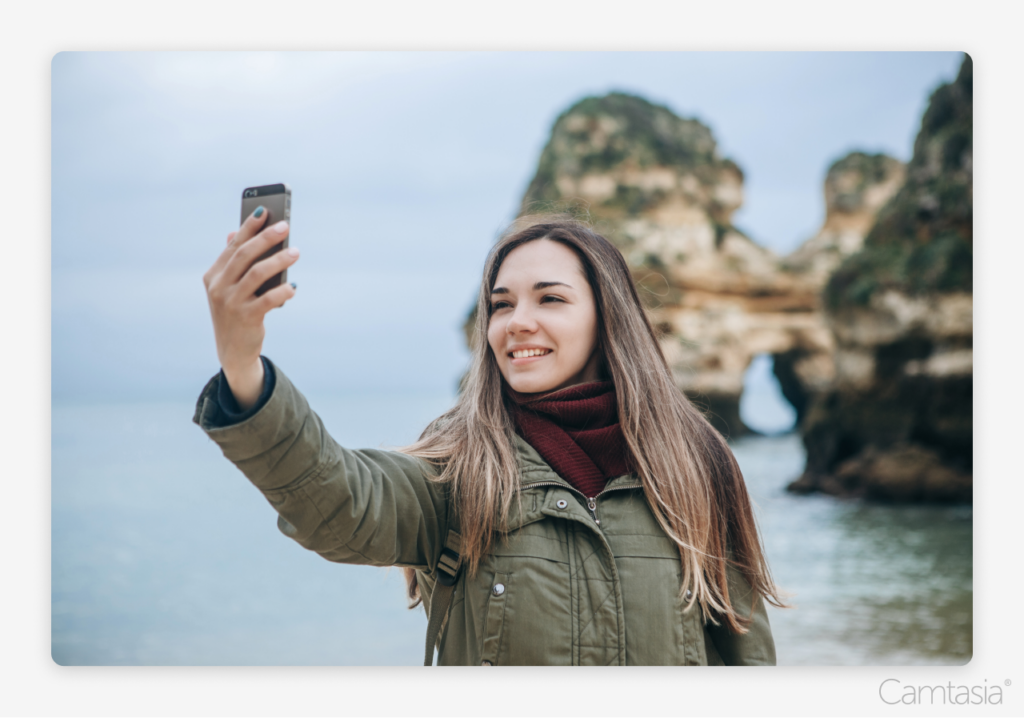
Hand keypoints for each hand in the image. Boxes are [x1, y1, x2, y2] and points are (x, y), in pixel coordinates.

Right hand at [203, 207, 298, 409]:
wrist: (232, 351)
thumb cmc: (237, 312)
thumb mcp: (230, 288)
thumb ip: (233, 262)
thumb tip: (232, 232)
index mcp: (213, 275)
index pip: (233, 246)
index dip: (248, 227)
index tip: (264, 210)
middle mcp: (219, 287)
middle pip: (245, 256)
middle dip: (266, 238)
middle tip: (285, 226)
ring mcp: (231, 302)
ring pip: (258, 274)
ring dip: (279, 260)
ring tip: (296, 252)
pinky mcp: (246, 317)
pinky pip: (268, 300)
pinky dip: (282, 292)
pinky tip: (294, 288)